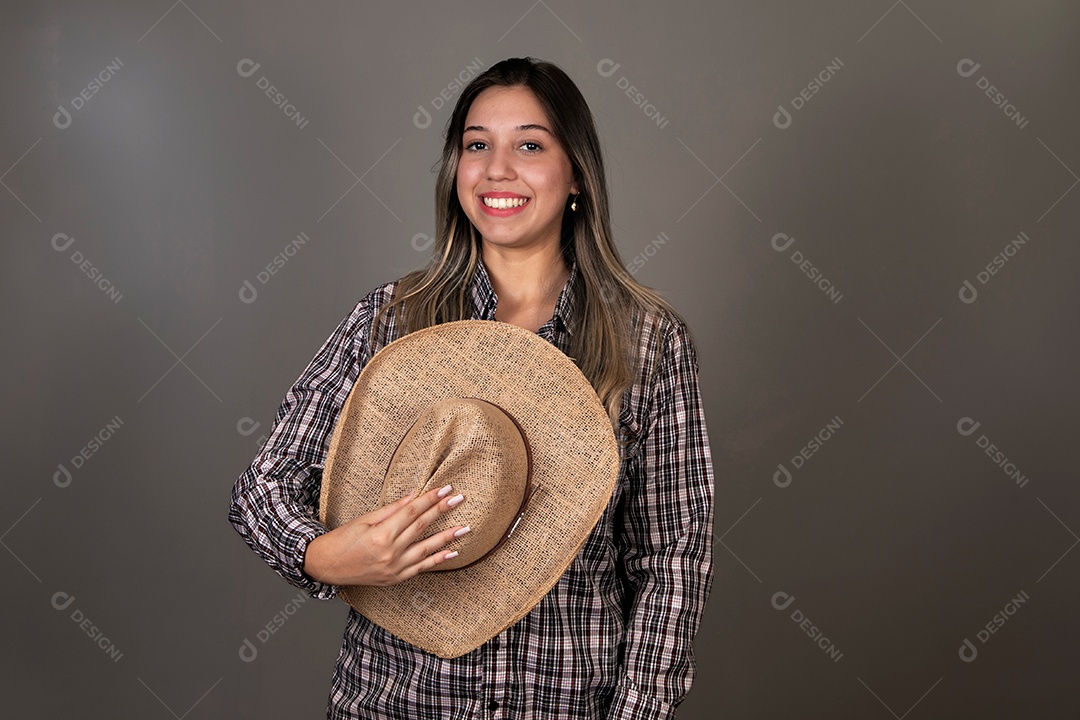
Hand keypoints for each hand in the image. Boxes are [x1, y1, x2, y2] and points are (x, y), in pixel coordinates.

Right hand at [302, 484, 467, 586]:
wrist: (326, 567)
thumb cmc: (342, 540)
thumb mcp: (364, 520)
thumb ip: (392, 509)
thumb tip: (414, 496)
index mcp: (381, 534)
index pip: (412, 512)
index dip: (430, 499)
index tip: (446, 489)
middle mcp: (390, 552)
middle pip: (422, 527)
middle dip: (442, 511)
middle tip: (459, 499)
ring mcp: (394, 568)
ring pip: (426, 549)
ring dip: (447, 537)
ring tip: (464, 527)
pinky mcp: (396, 578)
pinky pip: (421, 568)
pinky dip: (438, 560)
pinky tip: (452, 552)